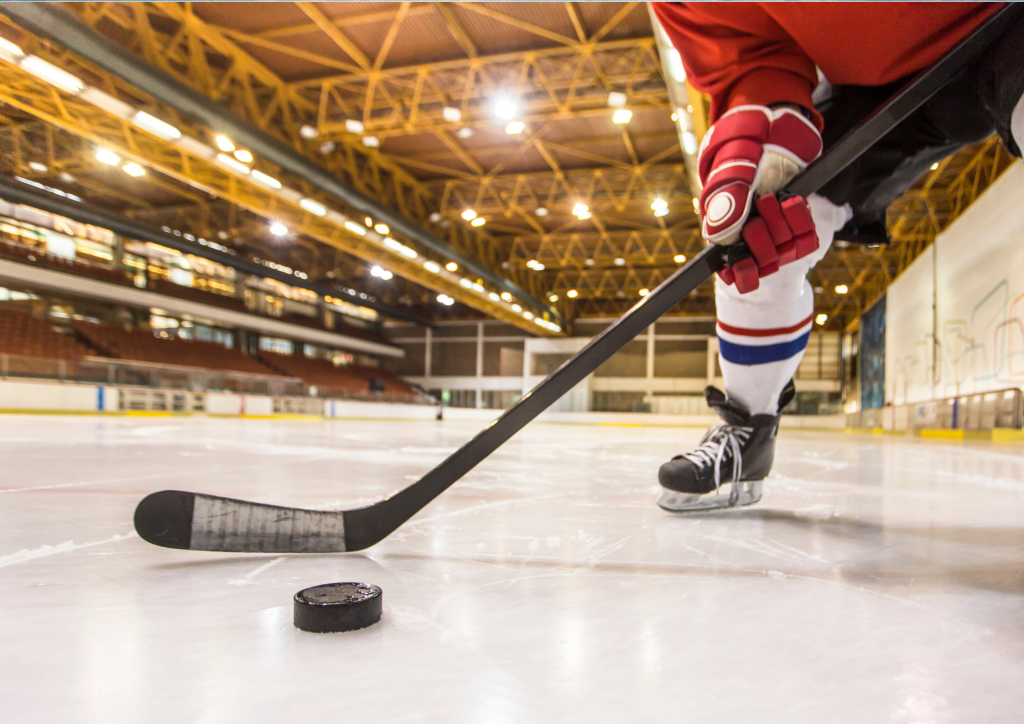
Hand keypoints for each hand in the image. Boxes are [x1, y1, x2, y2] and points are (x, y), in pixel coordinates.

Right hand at [697, 105, 821, 292]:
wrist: (774, 128)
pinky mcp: (796, 222)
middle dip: (764, 237)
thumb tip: (718, 237)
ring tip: (776, 200)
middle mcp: (748, 235)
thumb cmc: (745, 148)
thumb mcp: (733, 171)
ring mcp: (774, 230)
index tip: (746, 262)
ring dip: (783, 225)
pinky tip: (792, 203)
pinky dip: (801, 222)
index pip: (733, 270)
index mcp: (725, 231)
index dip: (743, 270)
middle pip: (762, 262)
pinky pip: (805, 240)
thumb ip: (726, 202)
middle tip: (762, 205)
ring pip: (784, 252)